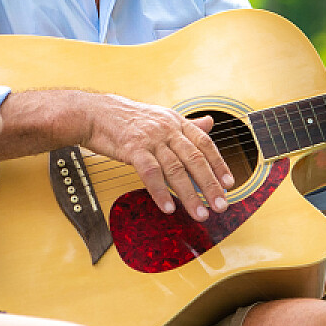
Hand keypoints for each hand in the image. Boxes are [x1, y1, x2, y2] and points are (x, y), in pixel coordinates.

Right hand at [81, 92, 233, 221]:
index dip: (219, 164)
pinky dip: (160, 191)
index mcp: (177, 122)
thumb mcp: (162, 117)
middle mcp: (167, 129)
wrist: (96, 112)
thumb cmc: (128, 119)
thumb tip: (210, 123)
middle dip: (210, 184)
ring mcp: (151, 139)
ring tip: (199, 213)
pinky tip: (169, 207)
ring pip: (176, 168)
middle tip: (220, 205)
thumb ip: (187, 125)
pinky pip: (150, 173)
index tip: (229, 184)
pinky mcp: (132, 148)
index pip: (204, 144)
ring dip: (189, 194)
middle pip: (195, 158)